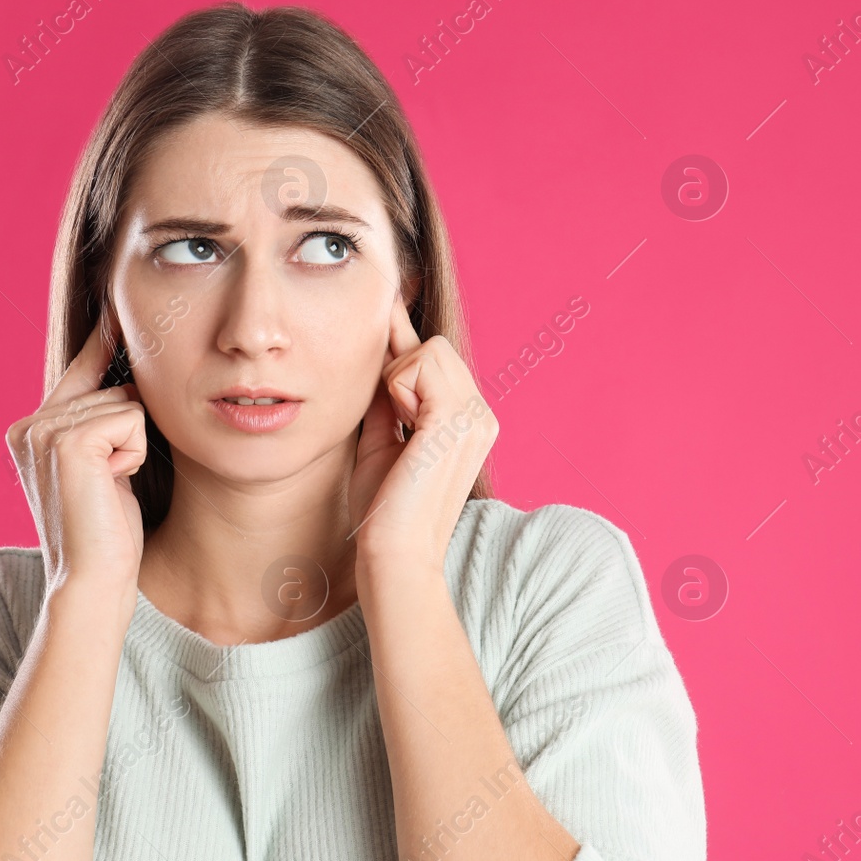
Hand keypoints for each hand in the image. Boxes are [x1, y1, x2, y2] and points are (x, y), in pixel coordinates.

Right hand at [5, 310, 149, 592]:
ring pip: (125, 403)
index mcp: (28, 428)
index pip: (79, 370)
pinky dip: (135, 453)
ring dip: (134, 447)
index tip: (116, 307)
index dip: (103, 344)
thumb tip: (129, 376)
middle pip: (113, 388)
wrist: (93, 580)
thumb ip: (101, 422)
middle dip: (130, 433)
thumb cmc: (107, 530)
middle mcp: (27, 424)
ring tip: (108, 486)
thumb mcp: (102, 466)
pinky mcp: (67, 442)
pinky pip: (131, 419)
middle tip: (110, 481)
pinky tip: (113, 484)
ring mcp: (43, 431)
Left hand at [347, 291, 497, 580]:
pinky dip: (398, 390)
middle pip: (434, 346)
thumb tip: (379, 354)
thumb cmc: (384, 510)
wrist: (394, 555)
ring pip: (429, 349)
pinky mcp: (457, 420)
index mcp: (470, 421)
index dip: (404, 339)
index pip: (436, 361)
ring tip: (401, 430)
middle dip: (400, 371)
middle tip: (395, 423)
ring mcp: (475, 416)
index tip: (389, 304)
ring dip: (399, 381)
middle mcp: (481, 415)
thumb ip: (387, 399)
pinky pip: (418, 366)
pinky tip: (404, 427)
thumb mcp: (383, 440)